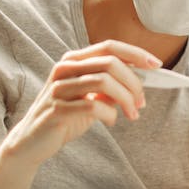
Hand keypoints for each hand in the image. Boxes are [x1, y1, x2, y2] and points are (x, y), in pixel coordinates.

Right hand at [1, 41, 159, 165]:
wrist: (32, 142)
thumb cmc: (64, 117)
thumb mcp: (88, 98)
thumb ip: (108, 87)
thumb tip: (139, 81)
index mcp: (72, 60)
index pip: (109, 46)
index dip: (135, 53)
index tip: (156, 65)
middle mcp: (64, 69)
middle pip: (110, 63)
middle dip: (133, 82)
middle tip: (142, 102)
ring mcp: (59, 88)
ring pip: (104, 82)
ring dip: (125, 99)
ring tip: (132, 114)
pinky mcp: (57, 109)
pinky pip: (93, 106)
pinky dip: (110, 114)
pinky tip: (111, 121)